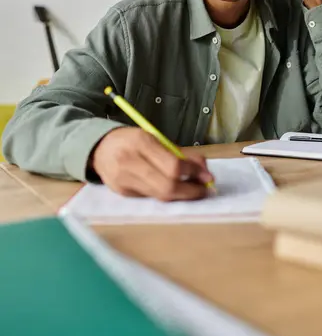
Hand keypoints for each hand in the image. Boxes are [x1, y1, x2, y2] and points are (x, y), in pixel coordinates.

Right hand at [91, 127, 213, 200]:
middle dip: (190, 191)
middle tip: (205, 189)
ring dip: (181, 195)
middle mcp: (130, 162)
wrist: (99, 148)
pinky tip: (171, 188)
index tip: (207, 175)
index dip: (193, 173)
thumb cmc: (131, 141)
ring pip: (160, 195)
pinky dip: (164, 194)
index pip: (173, 166)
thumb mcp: (154, 138)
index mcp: (141, 142)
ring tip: (193, 189)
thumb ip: (179, 153)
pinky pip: (150, 196)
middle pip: (167, 186)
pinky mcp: (122, 193)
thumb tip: (204, 169)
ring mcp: (124, 180)